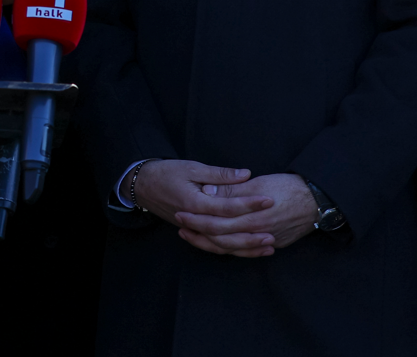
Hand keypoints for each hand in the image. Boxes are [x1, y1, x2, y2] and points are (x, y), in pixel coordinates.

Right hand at [132, 160, 275, 256]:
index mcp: (194, 202)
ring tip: (269, 245)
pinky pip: (215, 246)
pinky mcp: (193, 232)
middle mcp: (194, 219)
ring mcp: (193, 229)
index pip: (226, 206)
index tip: (269, 200)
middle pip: (226, 231)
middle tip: (274, 230)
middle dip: (251, 232)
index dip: (249, 203)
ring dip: (246, 247)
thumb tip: (245, 175)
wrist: (142, 185)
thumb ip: (219, 174)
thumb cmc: (167, 173)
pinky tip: (250, 249)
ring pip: (221, 244)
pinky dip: (233, 250)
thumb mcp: (192, 167)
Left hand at [175, 173, 317, 256]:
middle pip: (221, 238)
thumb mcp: (256, 183)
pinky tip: (220, 246)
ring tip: (194, 237)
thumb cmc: (286, 187)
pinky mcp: (275, 244)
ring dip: (211, 244)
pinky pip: (248, 251)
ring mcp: (267, 240)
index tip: (181, 214)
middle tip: (181, 226)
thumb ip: (231, 190)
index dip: (196, 220)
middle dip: (199, 233)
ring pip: (233, 248)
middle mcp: (258, 233)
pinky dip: (233, 249)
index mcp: (251, 217)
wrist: (318, 200)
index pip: (216, 223)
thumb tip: (207, 192)